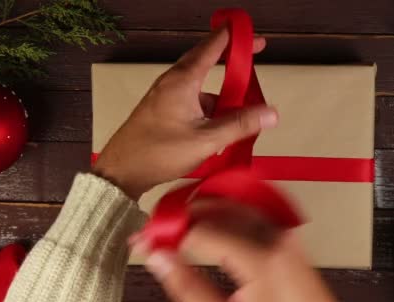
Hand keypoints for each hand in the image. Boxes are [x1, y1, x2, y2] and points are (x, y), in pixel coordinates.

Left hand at [92, 27, 277, 198]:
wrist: (121, 171)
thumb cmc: (160, 152)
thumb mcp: (206, 140)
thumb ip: (239, 125)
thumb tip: (271, 112)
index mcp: (183, 80)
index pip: (213, 46)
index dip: (236, 38)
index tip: (255, 39)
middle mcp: (173, 82)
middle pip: (207, 63)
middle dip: (231, 64)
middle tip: (253, 64)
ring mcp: (166, 96)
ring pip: (201, 89)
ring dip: (221, 98)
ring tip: (239, 119)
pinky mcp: (162, 111)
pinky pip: (192, 103)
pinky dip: (208, 112)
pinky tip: (217, 134)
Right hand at [130, 202, 359, 301]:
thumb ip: (188, 289)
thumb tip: (160, 260)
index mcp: (261, 258)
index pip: (201, 228)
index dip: (168, 231)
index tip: (148, 237)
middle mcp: (278, 238)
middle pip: (221, 207)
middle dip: (185, 213)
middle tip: (158, 227)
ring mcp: (288, 237)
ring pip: (238, 205)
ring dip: (206, 209)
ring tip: (179, 225)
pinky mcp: (291, 242)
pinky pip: (254, 214)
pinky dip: (228, 215)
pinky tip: (213, 225)